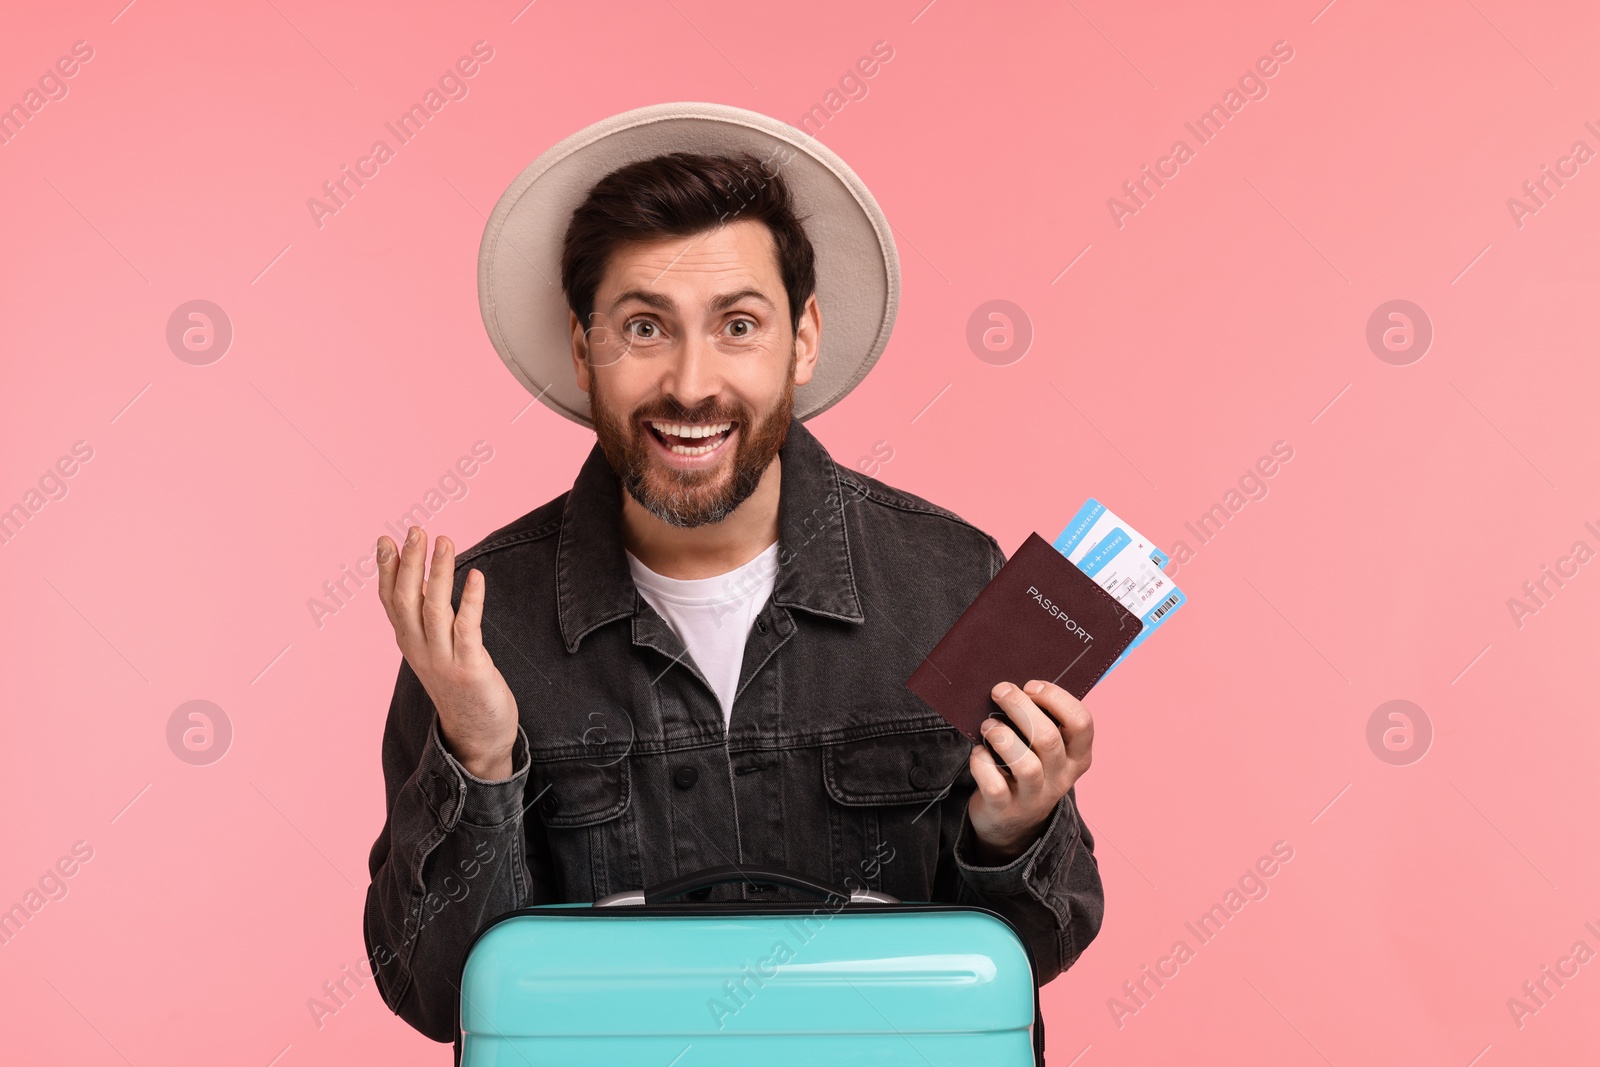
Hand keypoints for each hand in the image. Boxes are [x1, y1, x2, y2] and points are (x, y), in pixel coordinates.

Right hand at [377, 527, 518, 779]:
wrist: (477, 736)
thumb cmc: (459, 685)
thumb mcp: (435, 648)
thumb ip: (426, 616)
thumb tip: (421, 578)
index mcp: (409, 643)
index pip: (390, 601)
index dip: (386, 570)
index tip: (385, 539)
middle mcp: (420, 650)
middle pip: (407, 600)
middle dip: (409, 563)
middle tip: (416, 530)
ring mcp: (443, 660)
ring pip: (434, 610)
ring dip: (438, 573)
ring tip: (444, 541)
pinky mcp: (470, 669)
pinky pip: (467, 630)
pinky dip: (471, 601)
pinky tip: (476, 576)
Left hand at [967, 679, 1092, 864]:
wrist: (1012, 823)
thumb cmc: (1027, 768)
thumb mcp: (1045, 750)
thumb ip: (1042, 720)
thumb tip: (1015, 685)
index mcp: (1077, 757)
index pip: (1082, 723)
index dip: (1057, 699)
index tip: (1032, 686)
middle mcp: (1061, 778)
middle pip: (1048, 738)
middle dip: (1021, 708)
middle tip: (1000, 691)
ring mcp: (1034, 797)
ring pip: (1026, 765)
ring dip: (1002, 737)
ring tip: (988, 725)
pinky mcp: (1005, 809)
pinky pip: (995, 785)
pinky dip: (982, 763)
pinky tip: (979, 752)